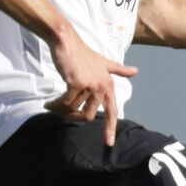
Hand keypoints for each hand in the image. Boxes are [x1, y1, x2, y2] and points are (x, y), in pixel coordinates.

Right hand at [45, 28, 137, 145]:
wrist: (67, 41)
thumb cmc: (83, 53)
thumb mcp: (104, 62)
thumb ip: (118, 70)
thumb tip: (136, 72)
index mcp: (108, 85)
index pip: (112, 111)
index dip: (110, 128)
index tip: (109, 143)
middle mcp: (102, 86)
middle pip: (89, 115)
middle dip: (74, 117)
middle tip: (61, 114)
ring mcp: (90, 85)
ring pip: (75, 109)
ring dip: (62, 110)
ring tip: (52, 105)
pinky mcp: (76, 83)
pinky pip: (65, 103)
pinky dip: (56, 105)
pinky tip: (49, 104)